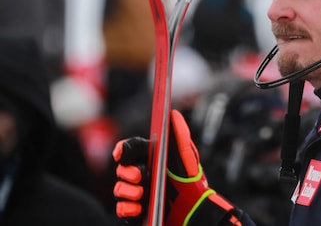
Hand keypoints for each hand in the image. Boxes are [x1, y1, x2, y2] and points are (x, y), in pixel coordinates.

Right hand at [113, 109, 244, 225]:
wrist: (195, 209)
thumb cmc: (191, 181)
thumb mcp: (188, 157)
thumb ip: (181, 135)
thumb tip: (173, 114)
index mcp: (151, 158)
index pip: (131, 149)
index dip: (123, 149)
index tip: (121, 153)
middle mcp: (141, 174)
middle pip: (122, 169)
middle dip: (127, 172)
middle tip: (141, 176)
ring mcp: (137, 193)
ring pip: (119, 189)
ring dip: (127, 191)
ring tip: (142, 194)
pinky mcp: (136, 211)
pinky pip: (122, 210)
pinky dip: (128, 208)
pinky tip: (139, 208)